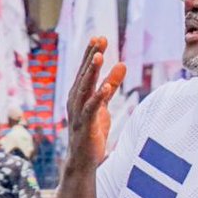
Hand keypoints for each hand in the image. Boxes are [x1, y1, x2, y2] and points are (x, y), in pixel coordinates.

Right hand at [66, 37, 125, 172]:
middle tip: (99, 39)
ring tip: (99, 56)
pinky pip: (91, 109)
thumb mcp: (104, 105)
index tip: (98, 37)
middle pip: (84, 74)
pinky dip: (98, 97)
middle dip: (91, 56)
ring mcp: (79, 113)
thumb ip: (111, 85)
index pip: (85, 70)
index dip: (91, 53)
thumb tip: (122, 64)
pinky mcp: (86, 125)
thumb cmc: (92, 131)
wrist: (83, 160)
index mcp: (78, 94)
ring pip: (85, 88)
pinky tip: (105, 87)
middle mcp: (75, 100)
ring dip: (92, 72)